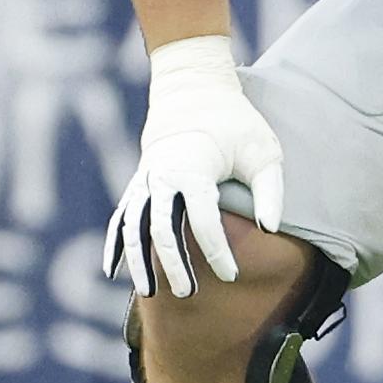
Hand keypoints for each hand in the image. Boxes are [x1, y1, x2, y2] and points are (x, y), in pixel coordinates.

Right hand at [102, 36, 286, 297]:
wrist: (192, 88)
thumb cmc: (235, 123)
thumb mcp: (264, 150)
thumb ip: (270, 191)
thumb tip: (270, 230)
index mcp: (194, 167)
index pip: (203, 219)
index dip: (217, 251)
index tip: (232, 275)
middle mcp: (163, 175)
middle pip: (161, 227)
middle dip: (173, 263)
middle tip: (188, 294)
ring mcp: (145, 180)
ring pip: (134, 226)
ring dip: (138, 260)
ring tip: (148, 293)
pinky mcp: (138, 183)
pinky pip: (122, 217)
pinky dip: (115, 243)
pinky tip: (112, 271)